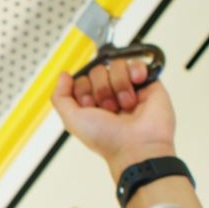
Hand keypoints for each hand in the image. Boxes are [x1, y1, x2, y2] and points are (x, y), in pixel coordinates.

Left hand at [51, 58, 176, 180]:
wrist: (137, 145)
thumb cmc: (107, 139)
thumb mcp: (72, 120)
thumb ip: (60, 97)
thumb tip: (64, 75)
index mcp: (91, 104)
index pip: (81, 79)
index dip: (83, 91)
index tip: (90, 107)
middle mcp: (109, 95)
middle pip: (97, 70)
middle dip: (101, 90)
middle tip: (110, 109)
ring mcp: (128, 88)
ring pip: (116, 65)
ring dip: (119, 85)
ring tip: (126, 105)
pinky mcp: (148, 83)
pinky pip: (136, 62)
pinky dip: (135, 71)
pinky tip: (137, 83)